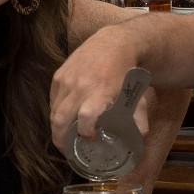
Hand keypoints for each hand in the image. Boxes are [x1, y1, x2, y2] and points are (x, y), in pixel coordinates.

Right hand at [51, 26, 148, 154]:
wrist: (114, 44)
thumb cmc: (126, 72)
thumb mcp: (136, 94)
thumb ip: (138, 116)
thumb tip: (141, 135)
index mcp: (99, 93)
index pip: (85, 118)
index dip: (84, 132)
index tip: (90, 138)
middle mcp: (79, 87)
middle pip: (60, 120)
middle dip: (61, 140)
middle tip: (68, 150)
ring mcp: (66, 80)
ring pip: (54, 112)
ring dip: (56, 128)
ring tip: (64, 138)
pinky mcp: (59, 75)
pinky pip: (53, 100)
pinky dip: (56, 112)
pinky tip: (63, 118)